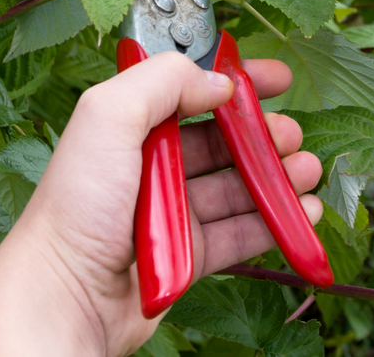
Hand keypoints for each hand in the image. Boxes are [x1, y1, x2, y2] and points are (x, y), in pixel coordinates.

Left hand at [0, 53, 323, 356]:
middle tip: (294, 133)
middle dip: (264, 133)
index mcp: (130, 126)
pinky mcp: (187, 255)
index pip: (190, 90)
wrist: (66, 296)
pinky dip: (274, 222)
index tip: (276, 78)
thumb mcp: (108, 117)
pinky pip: (240, 233)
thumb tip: (217, 80)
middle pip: (221, 140)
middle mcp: (151, 166)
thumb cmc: (77, 206)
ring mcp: (171, 212)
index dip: (235, 80)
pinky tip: (302, 213)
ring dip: (277, 176)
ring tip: (307, 171)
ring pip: (237, 186)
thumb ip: (162, 81)